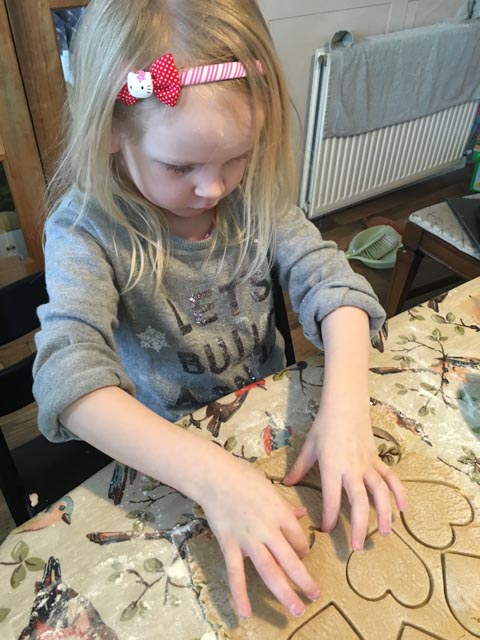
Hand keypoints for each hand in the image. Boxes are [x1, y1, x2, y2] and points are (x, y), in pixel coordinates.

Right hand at [199, 454, 320, 618]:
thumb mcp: (270, 487)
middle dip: (304, 580)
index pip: (298, 538)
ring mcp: (248, 539)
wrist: (214, 476)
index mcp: (280, 513)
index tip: (302, 556)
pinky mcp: (229, 544)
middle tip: (315, 595)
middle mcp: (268, 529)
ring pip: (270, 570)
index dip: (303, 549)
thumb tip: (301, 514)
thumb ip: (286, 505)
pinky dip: (240, 594)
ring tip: (296, 609)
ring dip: (284, 592)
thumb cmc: (243, 476)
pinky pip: (236, 573)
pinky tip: (245, 612)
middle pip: (290, 560)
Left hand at [283, 397, 407, 550]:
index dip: (329, 516)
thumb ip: (300, 468)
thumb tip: (287, 483)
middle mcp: (352, 469)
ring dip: (384, 513)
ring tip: (385, 532)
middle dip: (359, 525)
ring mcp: (367, 465)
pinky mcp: (377, 460)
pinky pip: (391, 478)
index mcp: (332, 467)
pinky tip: (404, 509)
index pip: (331, 498)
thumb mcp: (309, 447)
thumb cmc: (324, 426)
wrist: (345, 405)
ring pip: (380, 492)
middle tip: (359, 547)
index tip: (327, 531)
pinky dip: (399, 492)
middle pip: (359, 501)